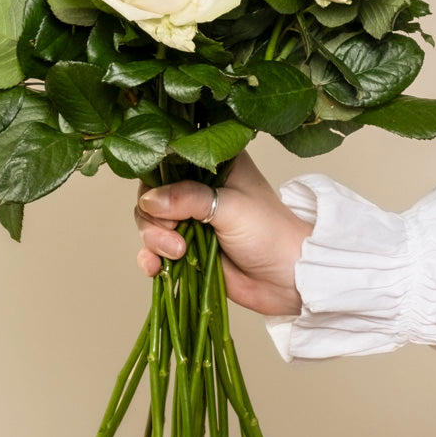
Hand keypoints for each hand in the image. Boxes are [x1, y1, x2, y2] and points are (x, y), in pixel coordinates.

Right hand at [135, 150, 311, 315]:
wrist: (287, 278)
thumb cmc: (269, 232)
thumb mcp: (230, 207)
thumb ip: (188, 199)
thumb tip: (148, 200)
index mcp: (213, 163)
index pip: (168, 158)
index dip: (157, 177)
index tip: (161, 198)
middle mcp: (197, 186)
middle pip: (152, 192)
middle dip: (154, 217)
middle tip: (175, 234)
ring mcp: (190, 217)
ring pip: (149, 221)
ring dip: (154, 239)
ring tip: (178, 253)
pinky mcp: (185, 246)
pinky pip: (153, 249)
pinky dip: (150, 258)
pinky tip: (155, 268)